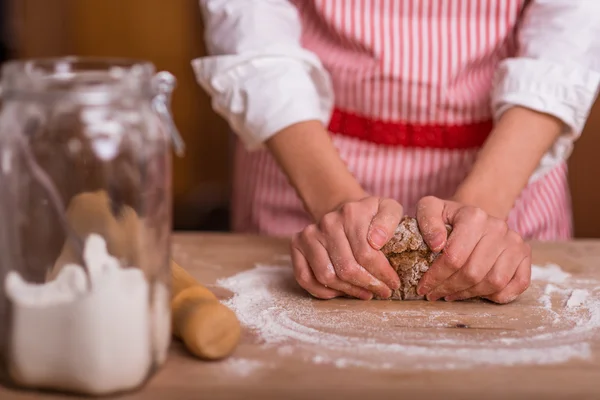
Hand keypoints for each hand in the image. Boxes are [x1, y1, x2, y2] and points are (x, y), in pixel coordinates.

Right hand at [291, 196, 402, 299]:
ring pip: (326, 276)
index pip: (366, 254)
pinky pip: (304, 278)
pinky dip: (323, 292)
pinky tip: (341, 292)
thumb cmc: (369, 216)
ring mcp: (309, 234)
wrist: (344, 212)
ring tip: (365, 293)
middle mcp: (327, 222)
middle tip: (382, 292)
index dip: (382, 274)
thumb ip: (390, 220)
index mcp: (350, 213)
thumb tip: (377, 241)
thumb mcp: (388, 209)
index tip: (393, 283)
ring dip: (348, 291)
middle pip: (346, 268)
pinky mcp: (297, 245)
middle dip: (368, 285)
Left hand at [415, 196, 530, 303]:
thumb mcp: (429, 208)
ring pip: (494, 282)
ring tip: (451, 294)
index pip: (454, 257)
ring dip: (469, 294)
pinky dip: (497, 296)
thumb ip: (427, 219)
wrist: (473, 217)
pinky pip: (518, 285)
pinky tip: (477, 293)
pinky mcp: (526, 256)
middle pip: (473, 272)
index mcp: (474, 216)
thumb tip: (436, 244)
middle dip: (449, 288)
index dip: (436, 277)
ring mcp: (516, 242)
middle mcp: (498, 228)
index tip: (423, 287)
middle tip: (434, 293)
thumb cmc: (448, 217)